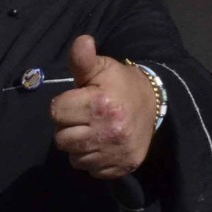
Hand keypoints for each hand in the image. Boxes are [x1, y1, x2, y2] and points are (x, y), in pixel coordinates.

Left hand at [50, 35, 157, 179]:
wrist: (156, 105)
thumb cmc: (121, 85)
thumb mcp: (103, 68)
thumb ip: (84, 59)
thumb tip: (81, 41)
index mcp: (100, 104)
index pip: (56, 112)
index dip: (63, 105)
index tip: (78, 101)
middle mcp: (108, 131)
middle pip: (61, 139)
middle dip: (69, 127)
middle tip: (85, 118)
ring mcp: (115, 152)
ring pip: (74, 157)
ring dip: (79, 146)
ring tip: (93, 131)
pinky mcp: (121, 167)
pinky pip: (90, 170)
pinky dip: (93, 160)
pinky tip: (102, 145)